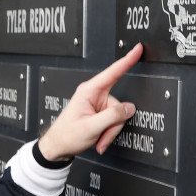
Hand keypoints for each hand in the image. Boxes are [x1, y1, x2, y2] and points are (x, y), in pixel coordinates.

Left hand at [38, 43, 142, 159]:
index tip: (137, 49)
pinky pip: (113, 121)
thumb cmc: (67, 135)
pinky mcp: (99, 112)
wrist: (58, 146)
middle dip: (113, 124)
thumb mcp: (91, 127)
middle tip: (102, 134)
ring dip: (109, 131)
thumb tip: (129, 108)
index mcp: (89, 91)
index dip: (127, 60)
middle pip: (118, 105)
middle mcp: (94, 94)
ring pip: (117, 116)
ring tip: (97, 137)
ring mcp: (97, 103)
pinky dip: (107, 133)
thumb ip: (112, 116)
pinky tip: (98, 138)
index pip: (113, 72)